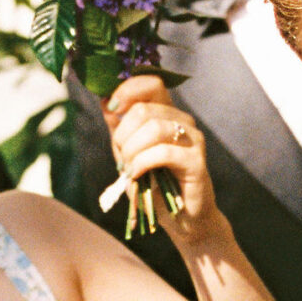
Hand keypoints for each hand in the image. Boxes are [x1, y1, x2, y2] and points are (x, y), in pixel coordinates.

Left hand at [102, 77, 219, 249]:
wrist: (179, 218)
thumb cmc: (154, 184)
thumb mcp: (128, 153)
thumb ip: (118, 127)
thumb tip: (105, 100)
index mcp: (166, 113)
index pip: (150, 82)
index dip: (127, 91)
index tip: (111, 109)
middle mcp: (182, 120)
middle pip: (144, 109)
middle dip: (123, 135)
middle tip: (121, 157)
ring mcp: (193, 138)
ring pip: (154, 127)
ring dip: (132, 150)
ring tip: (129, 169)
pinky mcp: (196, 160)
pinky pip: (163, 152)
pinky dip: (142, 164)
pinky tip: (137, 175)